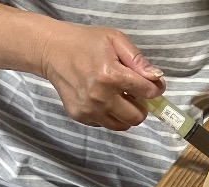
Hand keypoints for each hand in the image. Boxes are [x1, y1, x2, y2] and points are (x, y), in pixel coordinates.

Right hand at [38, 21, 164, 129]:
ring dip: (126, 113)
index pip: (148, 93)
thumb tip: (157, 78)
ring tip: (118, 97)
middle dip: (140, 106)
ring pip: (123, 125)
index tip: (151, 84)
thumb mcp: (115, 40)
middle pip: (137, 117)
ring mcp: (89, 109)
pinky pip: (106, 124)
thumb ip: (138, 60)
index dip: (154, 88)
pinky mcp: (80, 116)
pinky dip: (109, 115)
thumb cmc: (85, 42)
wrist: (51, 50)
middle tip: (133, 93)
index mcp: (111, 75)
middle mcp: (100, 97)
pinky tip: (102, 99)